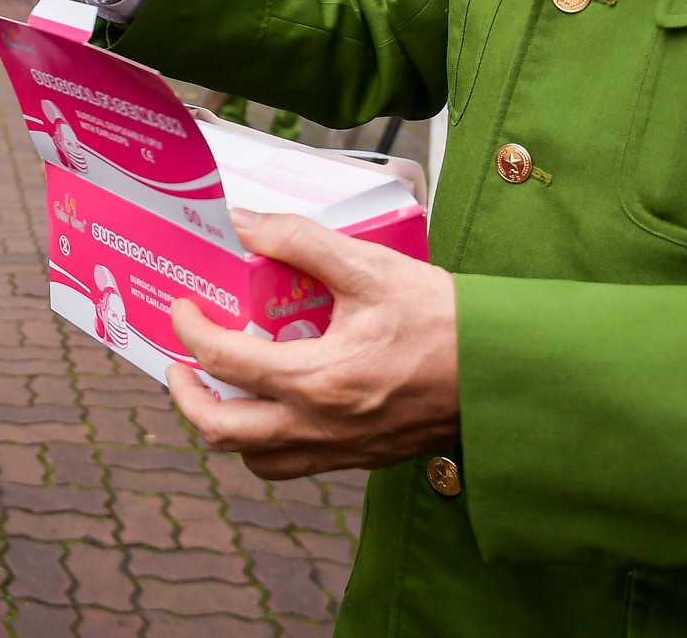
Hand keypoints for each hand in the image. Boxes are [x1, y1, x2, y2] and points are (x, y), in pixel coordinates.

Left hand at [163, 209, 458, 479]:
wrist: (507, 371)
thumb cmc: (444, 319)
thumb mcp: (371, 267)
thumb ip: (301, 242)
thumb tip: (244, 222)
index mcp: (317, 379)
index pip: (223, 360)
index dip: (189, 329)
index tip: (183, 306)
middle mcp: (320, 425)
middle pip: (222, 431)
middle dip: (186, 396)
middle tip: (179, 362)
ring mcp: (341, 449)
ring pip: (256, 459)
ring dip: (225, 425)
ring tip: (220, 386)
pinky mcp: (361, 457)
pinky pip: (294, 464)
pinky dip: (267, 440)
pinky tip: (274, 402)